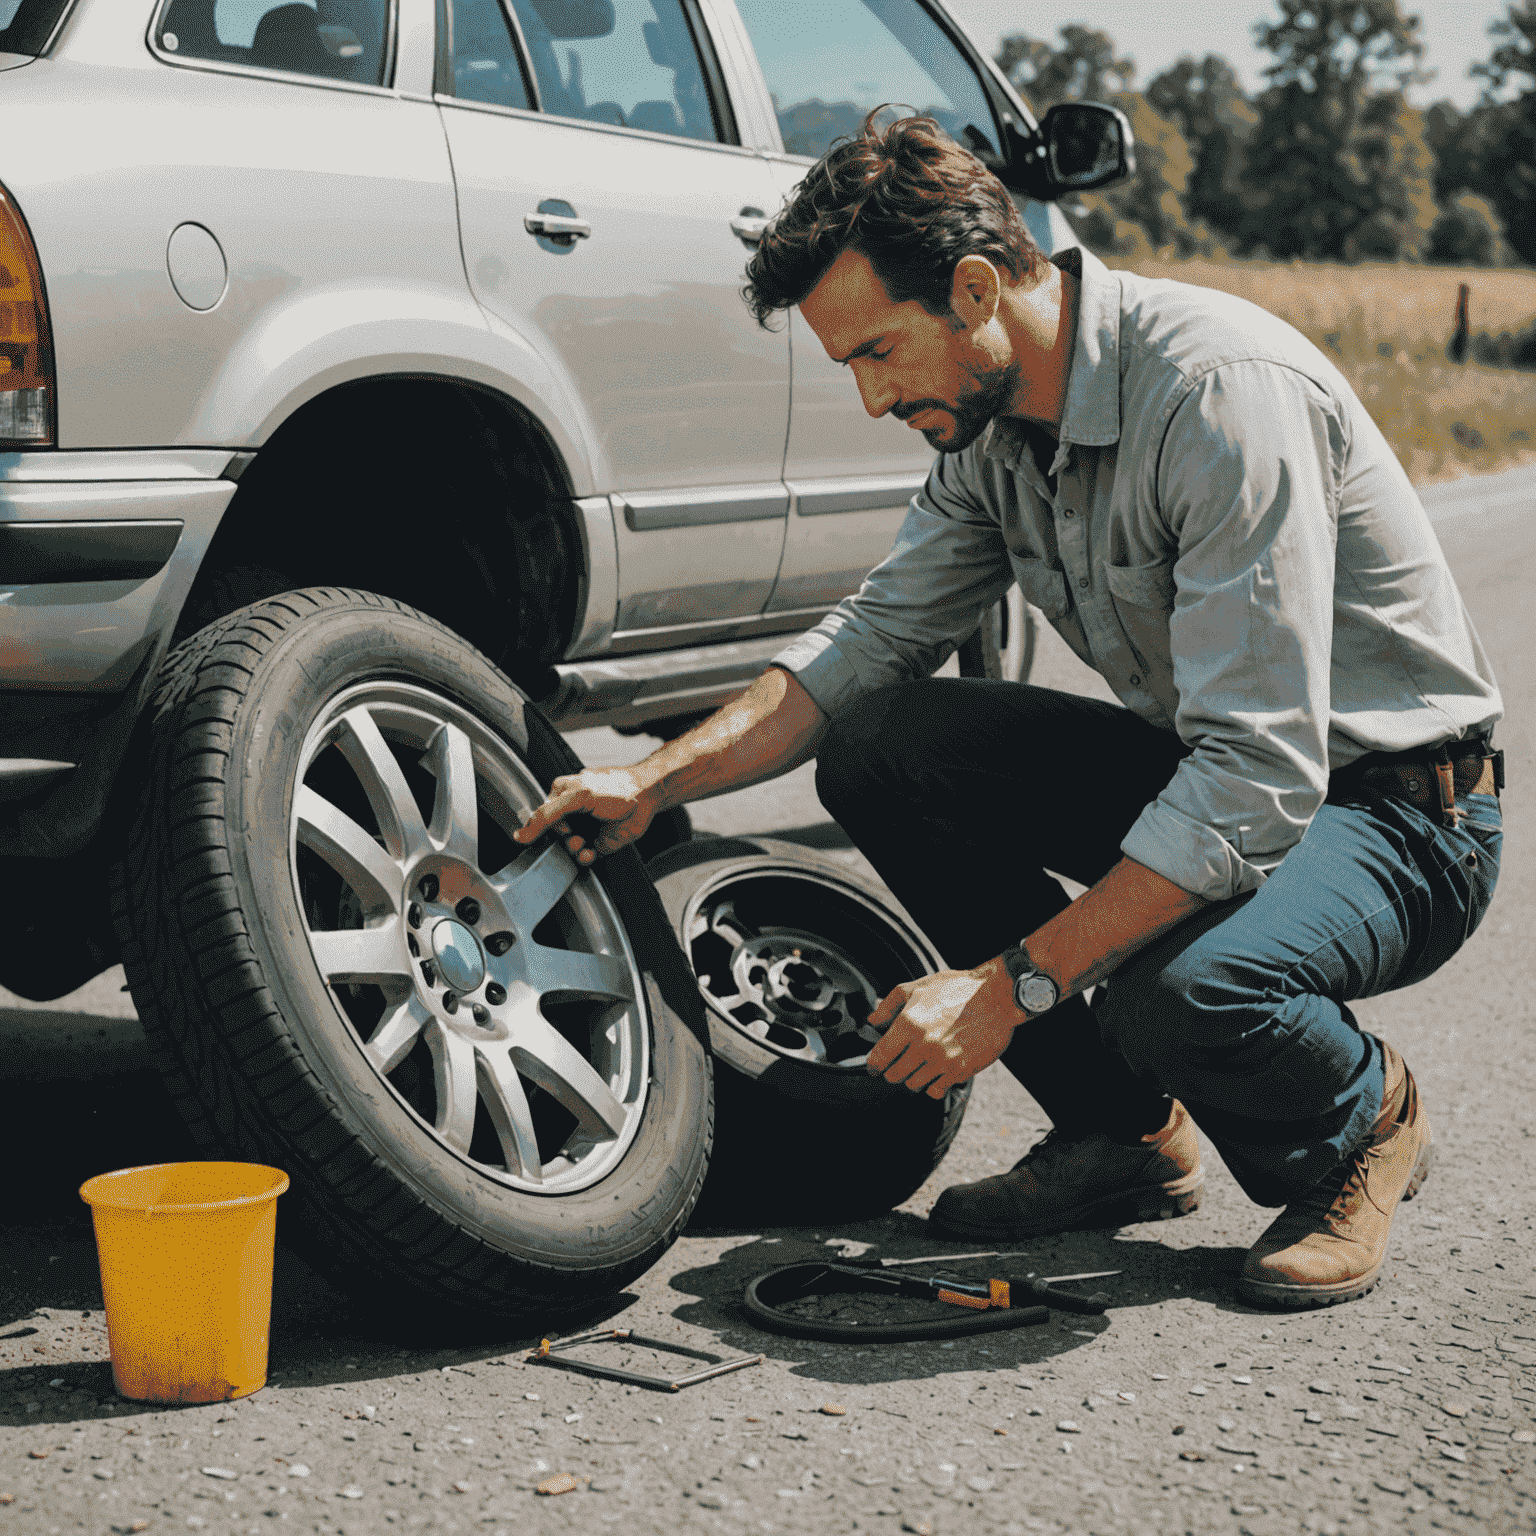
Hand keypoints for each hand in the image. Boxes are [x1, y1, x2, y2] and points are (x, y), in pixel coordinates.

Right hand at [512, 768, 656, 863]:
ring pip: (567, 848)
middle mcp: (572, 813)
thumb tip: (521, 833)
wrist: (645, 797)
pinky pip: (583, 857)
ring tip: (582, 842)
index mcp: (562, 795)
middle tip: (572, 834)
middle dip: (561, 839)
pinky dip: (584, 857)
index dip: (540, 828)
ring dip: (573, 849)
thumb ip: (547, 815)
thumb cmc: (615, 788)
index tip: (538, 836)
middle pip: (554, 836)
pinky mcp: (598, 843)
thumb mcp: (576, 797)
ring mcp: (585, 828)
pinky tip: (590, 851)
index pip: (541, 817)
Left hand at [864, 962, 1019, 1097]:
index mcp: (908, 1024)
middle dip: (893, 1070)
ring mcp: (942, 1061)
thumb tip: (873, 1022)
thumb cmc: (956, 989)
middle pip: (894, 1075)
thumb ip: (889, 1005)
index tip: (875, 1066)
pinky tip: (937, 1071)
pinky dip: (933, 1085)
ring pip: (913, 1085)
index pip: (879, 1058)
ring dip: (914, 1077)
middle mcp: (923, 1045)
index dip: (874, 1065)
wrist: (996, 997)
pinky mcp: (960, 1071)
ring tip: (921, 1064)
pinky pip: (936, 1090)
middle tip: (900, 1063)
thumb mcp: (917, 988)